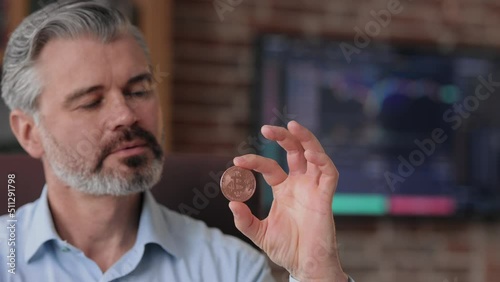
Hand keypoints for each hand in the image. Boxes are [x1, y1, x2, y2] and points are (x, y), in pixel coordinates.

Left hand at [229, 121, 347, 281]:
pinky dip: (322, 160)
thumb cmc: (286, 249)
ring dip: (306, 139)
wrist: (304, 265)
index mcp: (284, 189)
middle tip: (265, 128)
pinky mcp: (325, 197)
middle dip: (283, 137)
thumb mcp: (258, 233)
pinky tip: (310, 153)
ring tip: (292, 125)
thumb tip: (231, 202)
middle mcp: (300, 184)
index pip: (270, 167)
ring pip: (314, 155)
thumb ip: (244, 220)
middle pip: (295, 151)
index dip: (254, 161)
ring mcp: (313, 189)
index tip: (237, 161)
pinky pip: (329, 174)